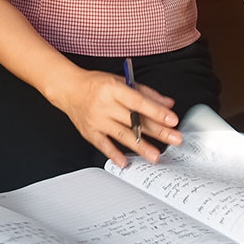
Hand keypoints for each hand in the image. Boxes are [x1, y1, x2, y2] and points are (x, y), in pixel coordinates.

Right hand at [50, 70, 182, 166]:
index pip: (138, 102)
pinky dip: (114, 154)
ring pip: (121, 134)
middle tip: (174, 139)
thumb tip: (168, 104)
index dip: (157, 112)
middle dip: (157, 131)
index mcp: (114, 89)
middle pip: (134, 120)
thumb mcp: (121, 82)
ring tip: (156, 155)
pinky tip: (125, 162)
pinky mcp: (89, 132)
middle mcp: (104, 104)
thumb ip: (146, 93)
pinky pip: (103, 145)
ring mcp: (96, 120)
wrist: (68, 89)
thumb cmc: (96, 84)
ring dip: (140, 146)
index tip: (172, 120)